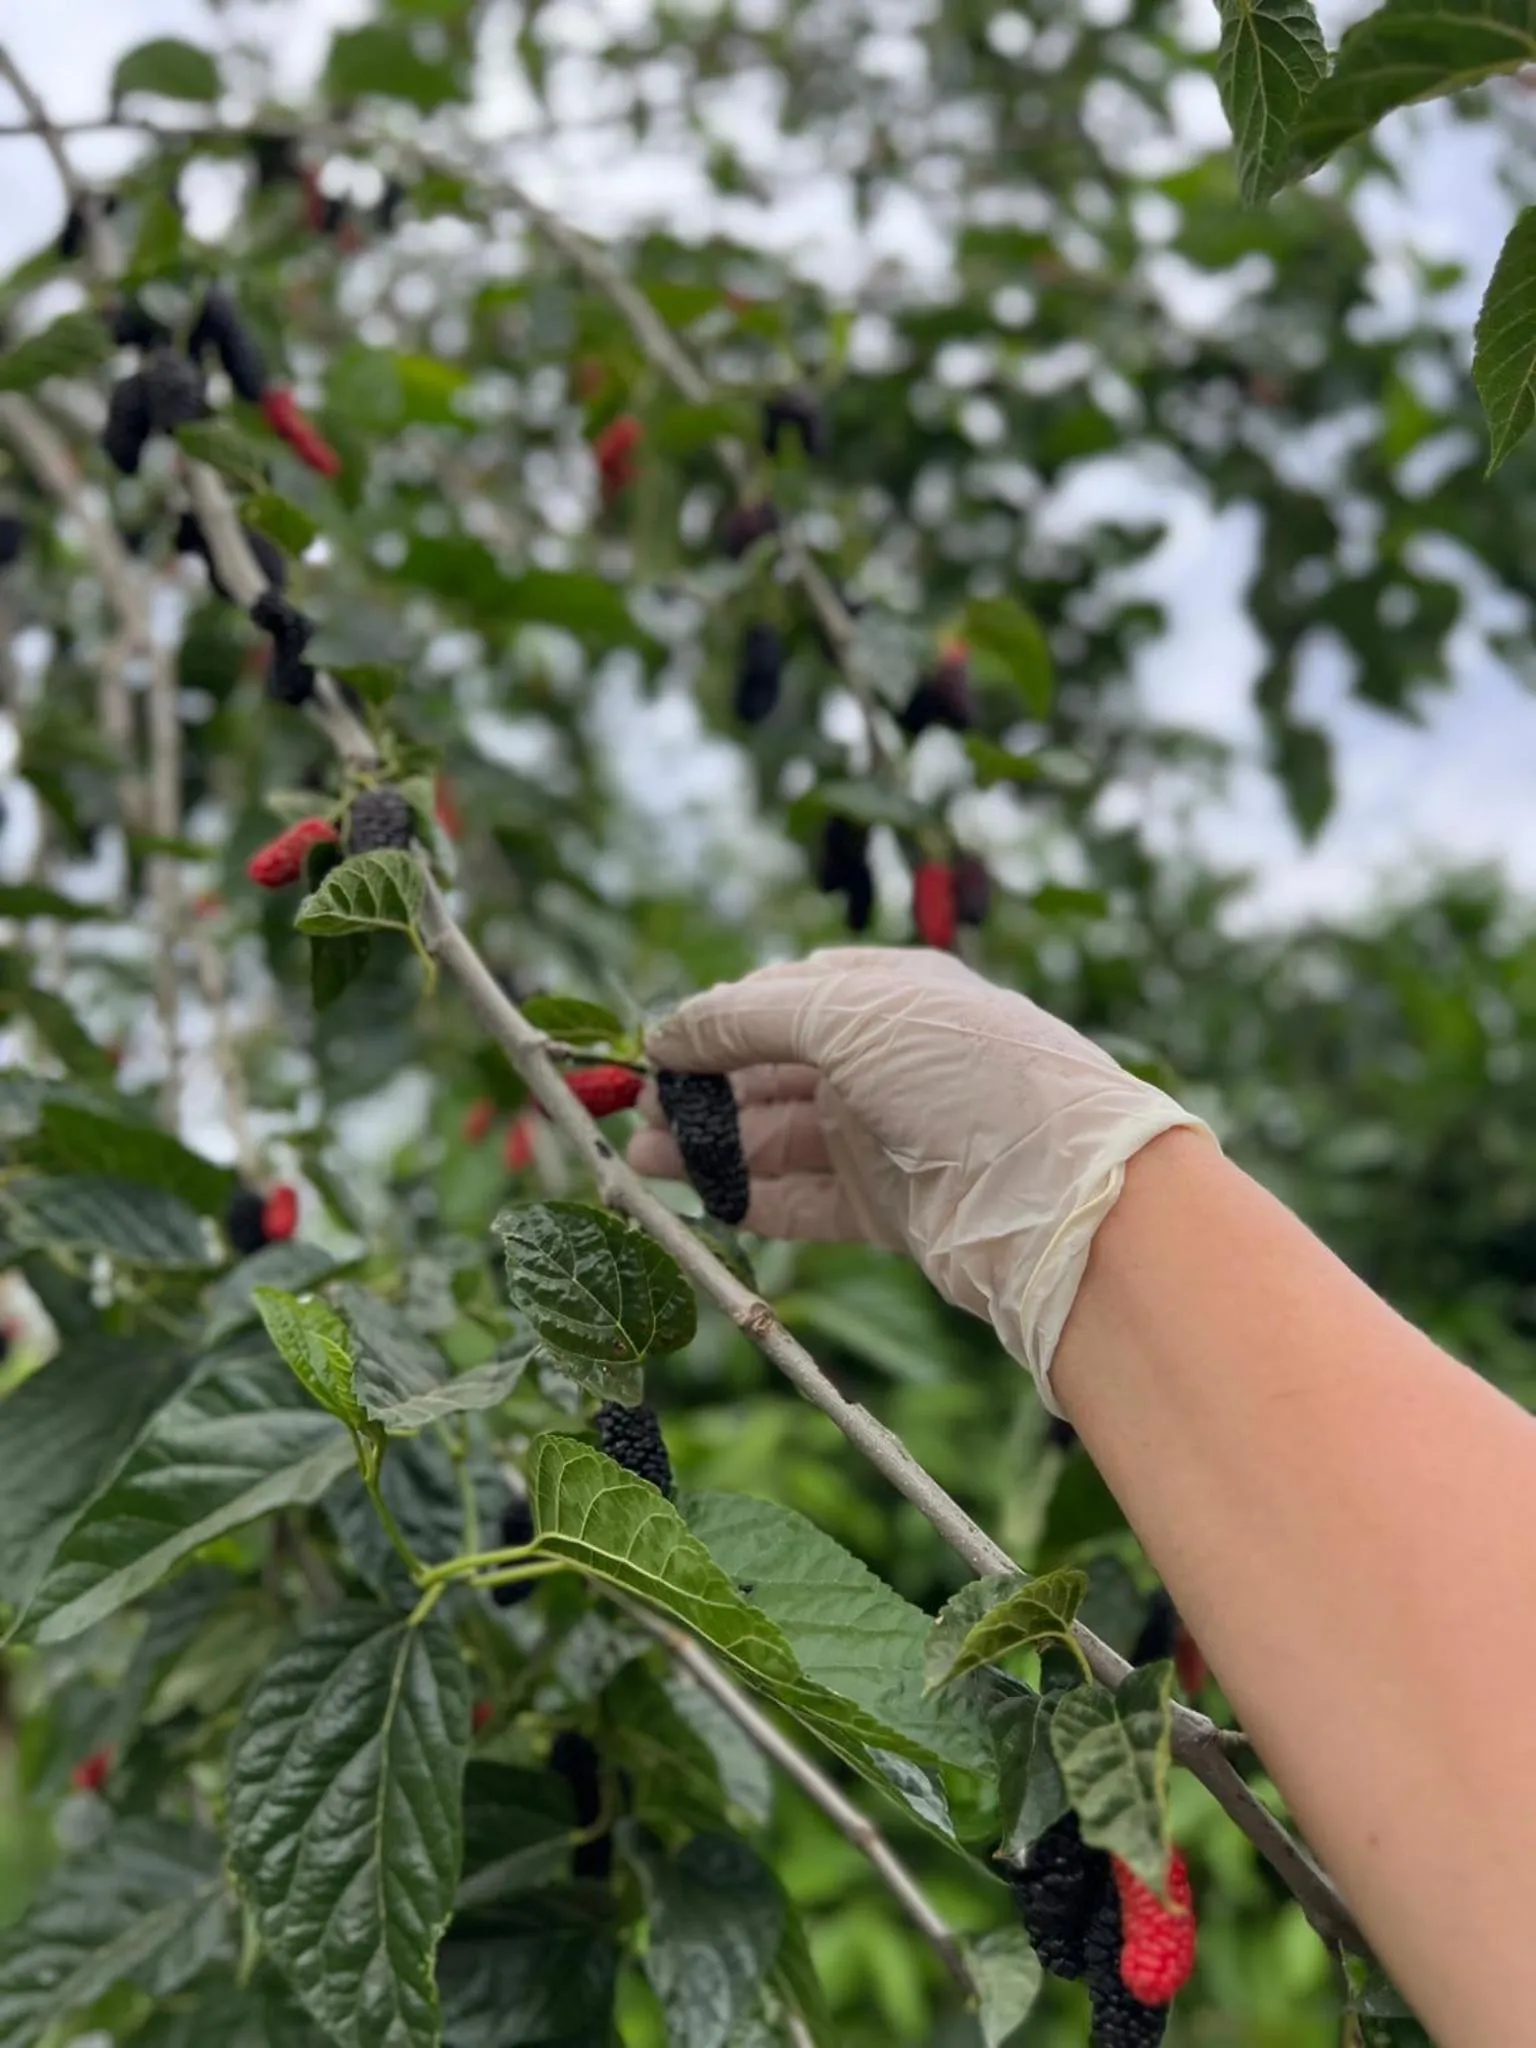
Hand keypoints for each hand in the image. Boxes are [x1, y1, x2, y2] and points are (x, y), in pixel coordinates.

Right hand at [630, 947, 1209, 1406]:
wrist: (1061, 1193)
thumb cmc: (964, 1074)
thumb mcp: (849, 1012)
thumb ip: (747, 1016)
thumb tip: (667, 1028)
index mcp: (891, 995)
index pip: (785, 997)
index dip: (718, 1021)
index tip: (658, 1049)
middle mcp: (890, 1062)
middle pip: (774, 1073)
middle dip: (704, 1091)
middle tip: (638, 1117)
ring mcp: (890, 1137)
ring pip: (779, 1138)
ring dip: (710, 1148)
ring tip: (643, 1165)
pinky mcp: (892, 1209)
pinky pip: (805, 1201)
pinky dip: (752, 1199)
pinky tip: (702, 1203)